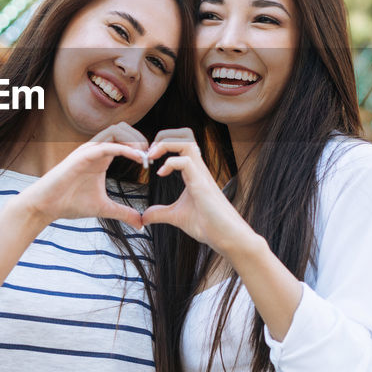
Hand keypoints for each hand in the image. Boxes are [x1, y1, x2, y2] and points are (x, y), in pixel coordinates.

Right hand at [18, 123, 148, 229]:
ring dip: (134, 139)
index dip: (142, 146)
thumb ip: (123, 213)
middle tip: (153, 156)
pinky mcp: (81, 156)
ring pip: (116, 130)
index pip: (125, 139)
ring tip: (146, 156)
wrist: (45, 206)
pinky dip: (124, 149)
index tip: (154, 162)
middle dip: (141, 138)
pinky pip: (107, 145)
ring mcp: (88, 150)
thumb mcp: (104, 208)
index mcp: (101, 156)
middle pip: (123, 128)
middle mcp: (95, 149)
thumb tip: (141, 224)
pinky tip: (138, 159)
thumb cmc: (69, 203)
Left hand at [142, 128, 257, 256]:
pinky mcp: (201, 184)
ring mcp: (201, 174)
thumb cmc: (208, 225)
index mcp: (193, 171)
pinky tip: (161, 174)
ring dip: (165, 144)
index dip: (162, 143)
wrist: (227, 238)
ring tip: (152, 157)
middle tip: (150, 153)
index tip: (149, 159)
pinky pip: (185, 161)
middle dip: (163, 136)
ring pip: (186, 141)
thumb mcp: (177, 216)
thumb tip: (144, 217)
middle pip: (185, 134)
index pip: (181, 142)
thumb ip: (160, 213)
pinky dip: (170, 162)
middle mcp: (198, 168)